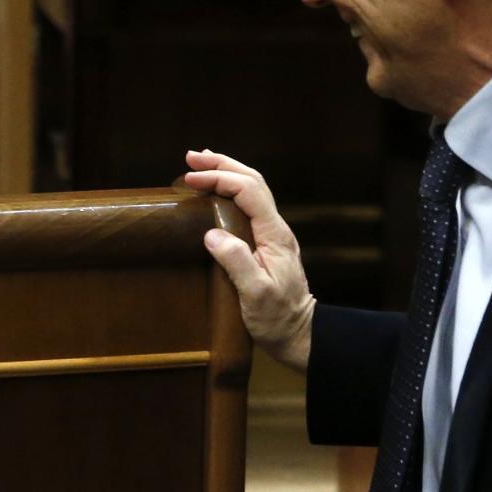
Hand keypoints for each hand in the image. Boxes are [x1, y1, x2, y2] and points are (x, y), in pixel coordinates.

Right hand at [183, 149, 313, 371]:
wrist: (299, 334)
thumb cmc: (277, 318)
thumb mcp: (255, 294)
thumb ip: (236, 261)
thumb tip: (212, 234)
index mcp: (274, 235)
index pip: (248, 191)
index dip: (219, 179)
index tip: (191, 179)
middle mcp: (276, 228)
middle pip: (253, 182)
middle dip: (223, 165)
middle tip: (192, 157)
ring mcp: (272, 234)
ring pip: (252, 190)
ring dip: (227, 173)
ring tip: (201, 164)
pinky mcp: (266, 242)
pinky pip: (248, 205)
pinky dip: (230, 190)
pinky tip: (216, 192)